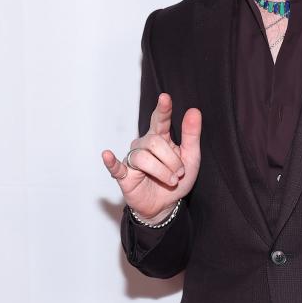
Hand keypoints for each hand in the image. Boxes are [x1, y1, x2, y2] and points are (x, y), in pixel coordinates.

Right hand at [101, 92, 201, 222]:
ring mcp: (133, 159)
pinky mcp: (124, 175)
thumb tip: (194, 110)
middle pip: (154, 142)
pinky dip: (111, 162)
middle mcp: (144, 145)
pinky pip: (116, 167)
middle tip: (179, 173)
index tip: (165, 98)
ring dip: (161, 171)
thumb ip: (191, 135)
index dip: (163, 110)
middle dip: (171, 159)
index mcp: (160, 138)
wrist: (167, 205)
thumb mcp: (191, 157)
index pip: (160, 120)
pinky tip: (107, 155)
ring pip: (143, 158)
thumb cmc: (177, 178)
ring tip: (171, 181)